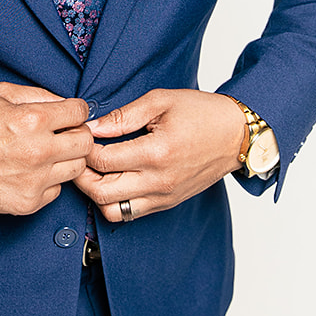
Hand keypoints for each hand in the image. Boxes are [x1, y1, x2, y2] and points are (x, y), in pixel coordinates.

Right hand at [0, 83, 92, 214]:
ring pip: (75, 169)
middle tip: (60, 134)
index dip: (75, 111)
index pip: (81, 113)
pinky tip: (27, 172)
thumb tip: (65, 103)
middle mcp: (38, 151)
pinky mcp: (26, 204)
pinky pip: (56, 191)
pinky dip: (47, 181)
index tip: (69, 115)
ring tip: (42, 153)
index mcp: (32, 119)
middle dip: (76, 134)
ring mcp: (33, 181)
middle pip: (86, 143)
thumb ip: (38, 95)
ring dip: (64, 159)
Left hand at [74, 90, 245, 222]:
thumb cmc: (202, 113)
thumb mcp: (161, 101)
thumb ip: (124, 116)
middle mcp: (159, 181)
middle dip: (81, 175)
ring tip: (94, 170)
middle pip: (101, 193)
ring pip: (112, 212)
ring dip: (95, 193)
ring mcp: (163, 196)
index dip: (84, 148)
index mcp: (156, 152)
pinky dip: (114, 201)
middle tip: (78, 156)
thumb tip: (93, 127)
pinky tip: (113, 179)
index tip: (81, 135)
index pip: (102, 161)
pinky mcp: (167, 203)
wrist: (237, 135)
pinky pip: (130, 214)